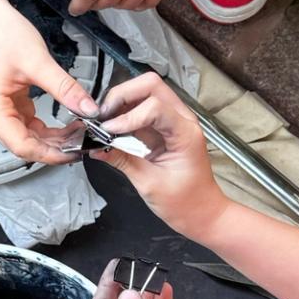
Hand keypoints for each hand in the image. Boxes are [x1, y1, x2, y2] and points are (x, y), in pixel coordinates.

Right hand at [0, 0, 99, 163]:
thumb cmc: (0, 35)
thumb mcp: (38, 62)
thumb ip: (65, 88)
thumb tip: (90, 110)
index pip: (23, 146)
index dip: (51, 154)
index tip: (77, 151)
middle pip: (25, 145)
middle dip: (56, 147)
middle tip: (86, 141)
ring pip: (28, 138)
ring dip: (54, 139)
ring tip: (81, 132)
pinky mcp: (5, 107)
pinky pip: (28, 126)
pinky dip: (47, 129)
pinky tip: (68, 125)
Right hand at [88, 73, 226, 237]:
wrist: (202, 213)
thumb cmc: (184, 203)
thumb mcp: (149, 184)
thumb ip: (122, 160)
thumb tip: (96, 146)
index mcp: (185, 133)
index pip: (154, 107)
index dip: (127, 116)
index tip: (108, 131)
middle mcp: (182, 119)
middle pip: (150, 85)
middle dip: (122, 95)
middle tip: (103, 117)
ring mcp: (173, 121)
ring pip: (145, 92)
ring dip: (121, 102)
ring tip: (104, 122)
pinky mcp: (163, 128)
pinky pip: (141, 109)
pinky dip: (124, 113)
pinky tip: (112, 128)